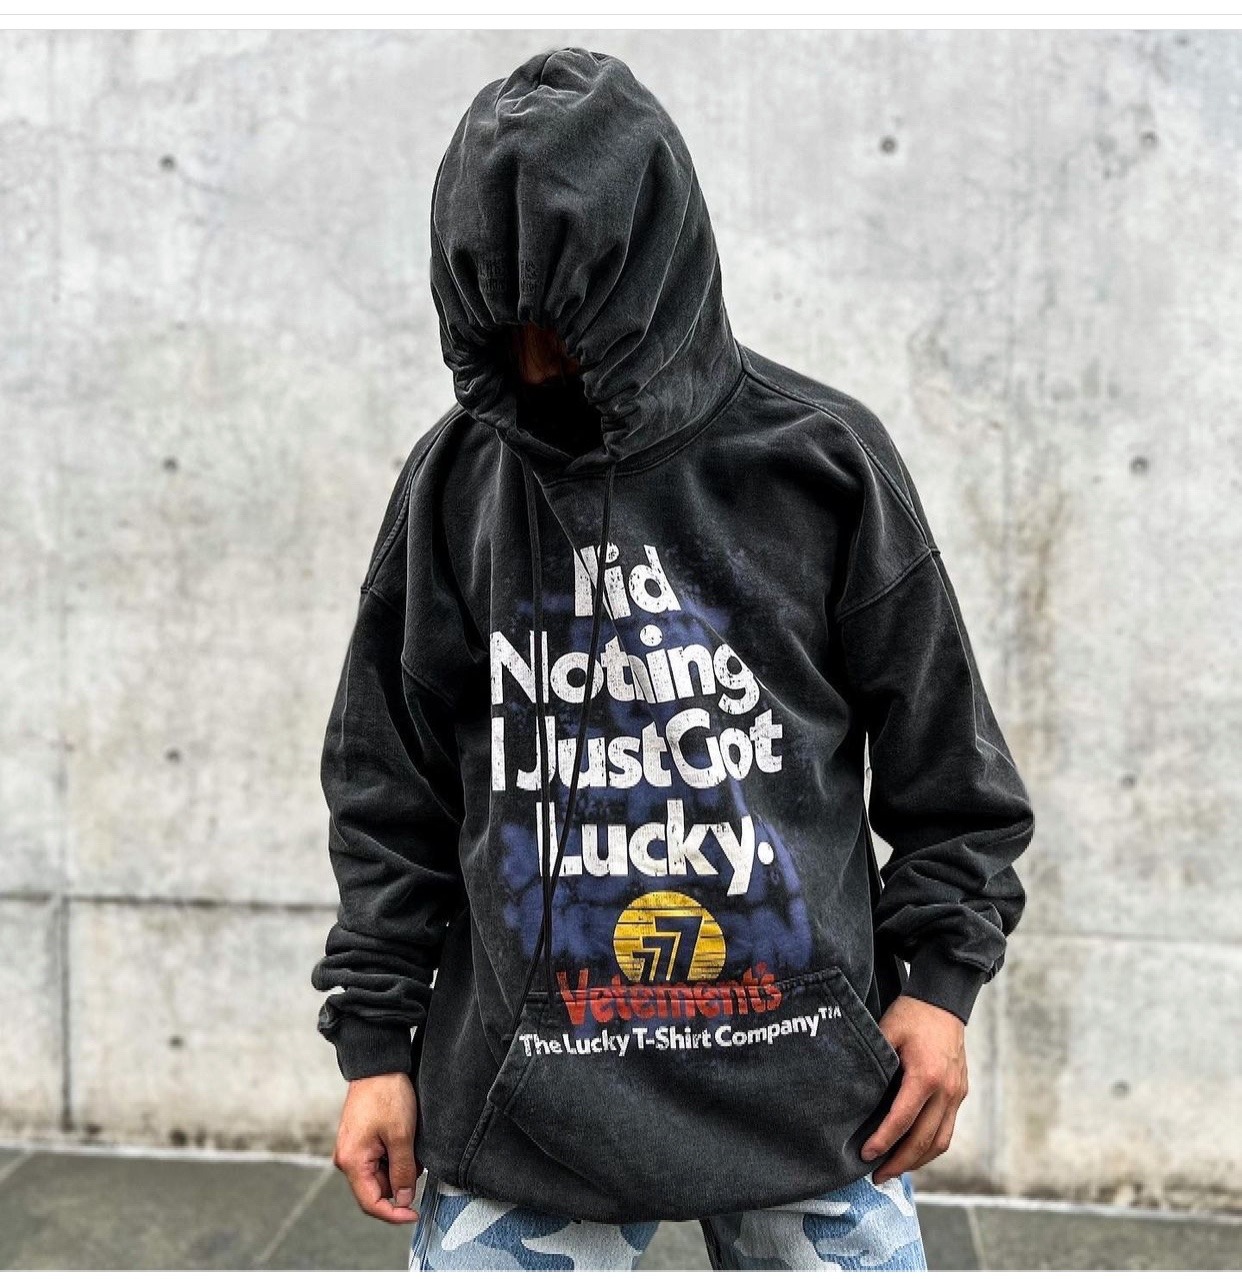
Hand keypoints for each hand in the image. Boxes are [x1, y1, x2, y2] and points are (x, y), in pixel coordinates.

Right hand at [333, 1072, 421, 1223]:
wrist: (378, 1063)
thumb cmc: (386, 1095)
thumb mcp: (402, 1136)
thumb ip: (402, 1172)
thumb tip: (404, 1199)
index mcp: (352, 1161)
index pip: (371, 1203)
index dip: (394, 1214)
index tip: (415, 1214)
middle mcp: (347, 1158)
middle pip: (376, 1188)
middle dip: (400, 1181)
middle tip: (418, 1162)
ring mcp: (352, 1148)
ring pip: (379, 1173)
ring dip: (399, 1166)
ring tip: (411, 1143)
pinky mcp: (360, 1139)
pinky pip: (378, 1158)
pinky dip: (394, 1154)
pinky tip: (404, 1137)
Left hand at [861, 994, 967, 1182]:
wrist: (944, 1001)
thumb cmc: (911, 1013)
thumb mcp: (886, 1030)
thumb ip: (873, 1061)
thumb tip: (851, 1089)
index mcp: (926, 1076)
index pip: (903, 1120)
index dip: (883, 1141)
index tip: (865, 1156)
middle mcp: (946, 1090)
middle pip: (924, 1140)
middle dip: (899, 1162)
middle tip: (876, 1176)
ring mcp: (957, 1094)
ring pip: (940, 1141)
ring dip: (917, 1161)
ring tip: (892, 1170)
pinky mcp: (960, 1093)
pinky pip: (948, 1130)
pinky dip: (930, 1146)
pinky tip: (912, 1152)